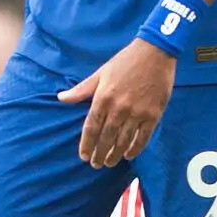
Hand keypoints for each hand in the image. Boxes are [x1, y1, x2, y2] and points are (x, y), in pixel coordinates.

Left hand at [58, 41, 175, 167]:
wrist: (154, 52)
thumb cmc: (125, 61)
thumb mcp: (100, 73)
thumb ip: (82, 90)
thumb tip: (61, 98)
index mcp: (103, 97)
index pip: (91, 127)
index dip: (87, 144)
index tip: (84, 156)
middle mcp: (119, 108)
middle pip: (106, 138)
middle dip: (99, 154)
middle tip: (95, 164)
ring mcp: (137, 112)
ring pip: (124, 141)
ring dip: (115, 154)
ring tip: (109, 163)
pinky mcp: (153, 114)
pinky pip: (143, 137)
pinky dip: (135, 149)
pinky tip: (128, 155)